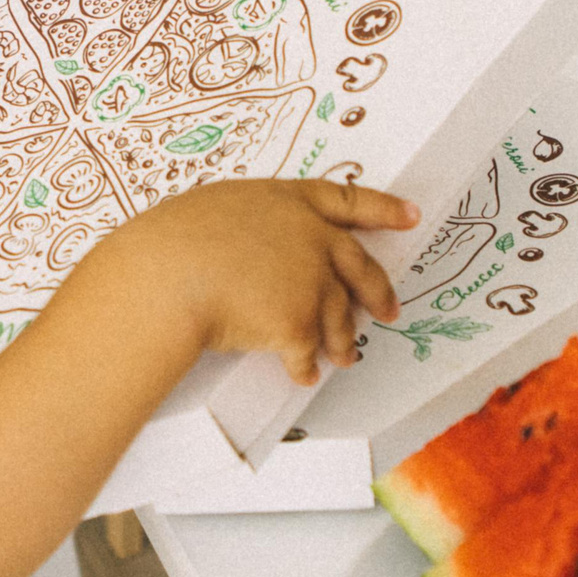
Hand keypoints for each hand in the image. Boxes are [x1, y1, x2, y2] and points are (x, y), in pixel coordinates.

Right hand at [102, 179, 414, 383]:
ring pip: (340, 318)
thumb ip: (256, 224)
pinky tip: (304, 376)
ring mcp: (310, 282)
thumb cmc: (174, 240)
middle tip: (389, 310)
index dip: (384, 209)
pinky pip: (308, 353)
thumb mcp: (220, 208)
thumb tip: (260, 247)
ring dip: (343, 341)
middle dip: (379, 292)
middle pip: (360, 267)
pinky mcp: (297, 324)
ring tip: (343, 359)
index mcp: (291, 201)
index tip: (411, 217)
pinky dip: (305, 367)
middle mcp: (312, 239)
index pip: (350, 200)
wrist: (166, 276)